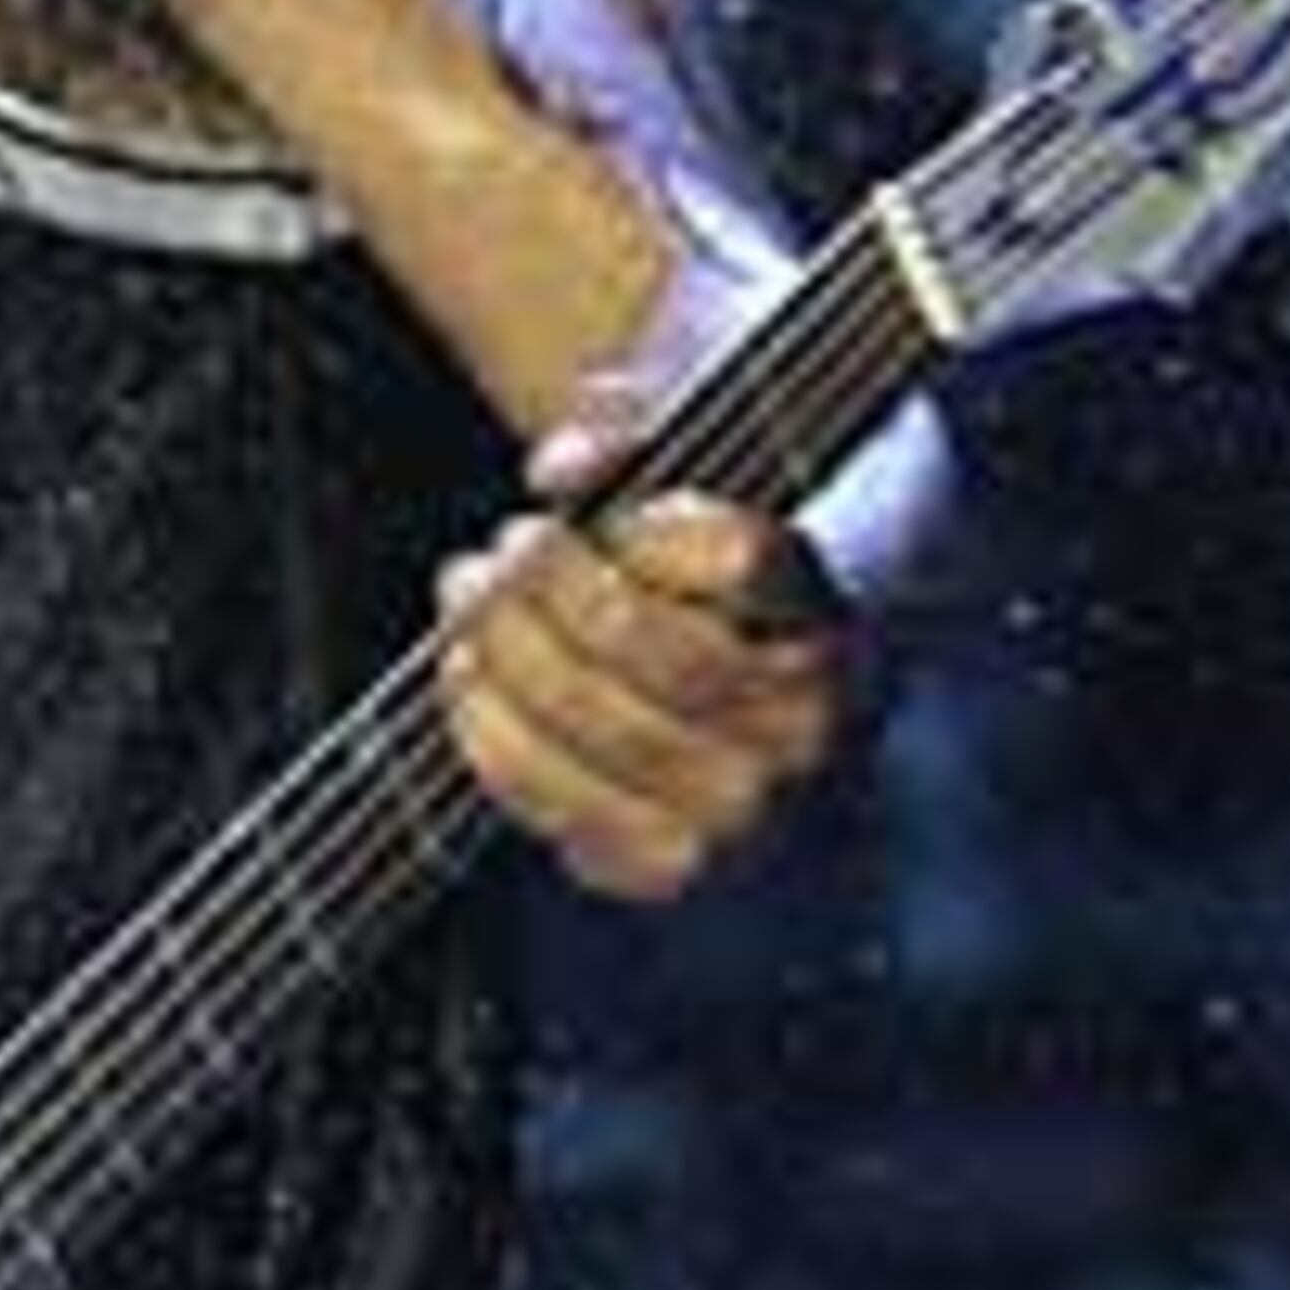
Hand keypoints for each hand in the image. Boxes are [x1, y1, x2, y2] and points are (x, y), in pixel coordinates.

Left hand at [435, 426, 857, 908]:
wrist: (708, 666)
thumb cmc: (681, 545)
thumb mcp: (674, 452)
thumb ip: (625, 423)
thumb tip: (562, 465)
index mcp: (825, 612)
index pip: (742, 562)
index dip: (643, 527)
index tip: (578, 498)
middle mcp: (806, 724)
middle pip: (668, 654)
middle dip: (553, 590)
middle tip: (504, 545)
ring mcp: (743, 808)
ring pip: (610, 731)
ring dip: (511, 654)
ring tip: (466, 592)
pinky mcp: (669, 866)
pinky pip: (565, 806)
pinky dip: (493, 736)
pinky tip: (464, 674)